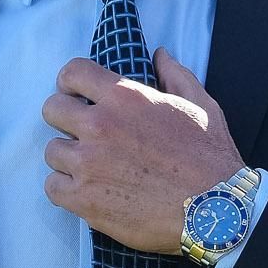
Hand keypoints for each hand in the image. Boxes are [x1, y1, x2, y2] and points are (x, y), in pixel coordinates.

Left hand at [41, 51, 242, 253]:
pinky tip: (86, 191)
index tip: (76, 95)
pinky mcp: (84, 199)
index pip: (72, 73)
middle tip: (82, 133)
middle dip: (64, 118)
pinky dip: (65, 190)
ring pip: (51, 151)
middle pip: (51, 110)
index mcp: (125, 97)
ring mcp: (88, 164)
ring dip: (68, 158)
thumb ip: (175, 76)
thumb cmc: (210, 158)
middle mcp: (100, 125)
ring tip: (91, 168)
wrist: (215, 211)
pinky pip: (52, 187)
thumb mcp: (201, 104)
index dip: (70, 83)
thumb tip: (160, 55)